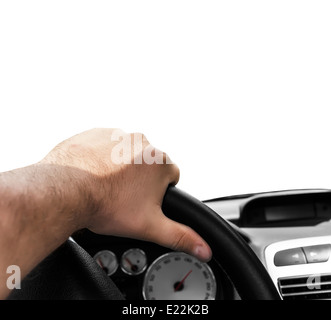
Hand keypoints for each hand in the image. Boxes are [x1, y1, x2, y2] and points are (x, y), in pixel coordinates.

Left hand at [42, 128, 211, 261]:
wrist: (65, 190)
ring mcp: (119, 135)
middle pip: (148, 165)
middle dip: (140, 180)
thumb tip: (204, 248)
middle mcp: (143, 143)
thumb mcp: (149, 227)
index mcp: (160, 162)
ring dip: (120, 167)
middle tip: (123, 196)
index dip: (158, 192)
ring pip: (126, 155)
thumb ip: (180, 236)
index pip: (171, 176)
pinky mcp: (97, 132)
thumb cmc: (106, 205)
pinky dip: (102, 157)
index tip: (142, 200)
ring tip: (106, 185)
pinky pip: (106, 145)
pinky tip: (93, 173)